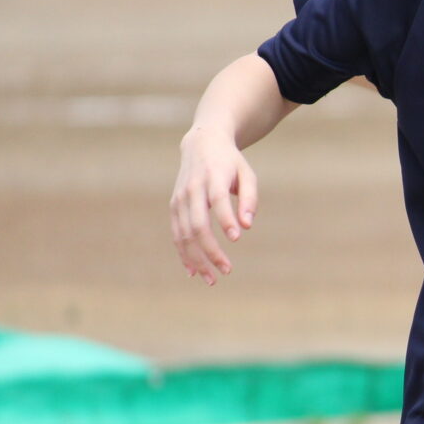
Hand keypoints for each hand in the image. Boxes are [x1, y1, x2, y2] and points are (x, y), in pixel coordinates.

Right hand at [170, 126, 258, 286]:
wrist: (201, 144)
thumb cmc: (230, 163)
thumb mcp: (247, 174)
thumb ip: (249, 198)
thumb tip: (247, 226)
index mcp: (213, 178)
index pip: (218, 200)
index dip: (226, 219)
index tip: (236, 239)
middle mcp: (193, 189)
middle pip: (197, 224)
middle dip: (211, 250)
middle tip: (227, 270)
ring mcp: (180, 199)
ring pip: (184, 234)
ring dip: (196, 259)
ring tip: (212, 279)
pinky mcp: (174, 206)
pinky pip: (176, 234)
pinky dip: (183, 254)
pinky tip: (193, 272)